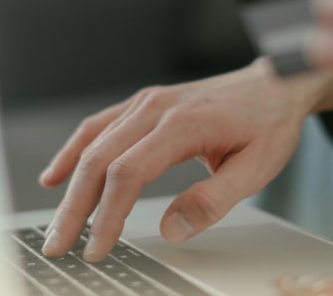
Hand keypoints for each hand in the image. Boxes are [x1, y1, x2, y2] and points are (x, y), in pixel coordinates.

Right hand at [38, 58, 332, 260]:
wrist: (276, 83)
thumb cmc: (268, 123)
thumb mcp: (256, 169)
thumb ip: (213, 200)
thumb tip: (171, 228)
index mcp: (182, 124)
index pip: (128, 174)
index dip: (107, 215)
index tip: (96, 248)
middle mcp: (155, 108)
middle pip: (99, 160)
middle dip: (74, 208)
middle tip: (58, 247)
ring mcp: (145, 103)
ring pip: (93, 144)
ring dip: (69, 186)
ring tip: (57, 224)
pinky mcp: (142, 105)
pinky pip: (97, 127)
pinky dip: (73, 152)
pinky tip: (56, 176)